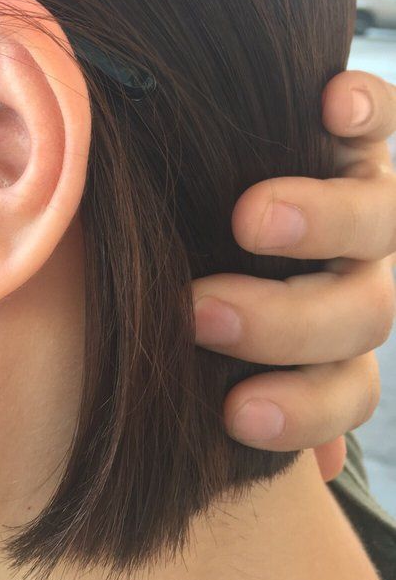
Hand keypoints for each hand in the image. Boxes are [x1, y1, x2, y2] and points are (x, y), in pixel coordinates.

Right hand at [192, 69, 395, 481]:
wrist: (258, 174)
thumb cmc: (231, 270)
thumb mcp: (238, 337)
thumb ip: (260, 381)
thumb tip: (315, 474)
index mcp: (338, 330)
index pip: (345, 386)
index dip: (303, 410)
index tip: (235, 413)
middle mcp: (364, 267)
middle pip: (364, 311)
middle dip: (286, 322)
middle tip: (202, 313)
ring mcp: (369, 192)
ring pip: (380, 219)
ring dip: (321, 224)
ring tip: (252, 218)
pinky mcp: (362, 125)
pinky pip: (389, 110)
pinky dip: (366, 108)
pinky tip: (332, 105)